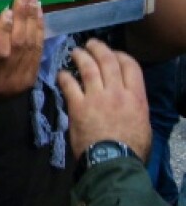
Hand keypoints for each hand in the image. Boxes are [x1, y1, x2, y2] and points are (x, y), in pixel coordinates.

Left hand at [58, 39, 150, 162]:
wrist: (114, 161)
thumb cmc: (131, 148)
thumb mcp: (144, 125)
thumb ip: (136, 107)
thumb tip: (130, 101)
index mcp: (137, 98)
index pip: (131, 67)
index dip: (121, 56)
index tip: (114, 53)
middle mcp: (117, 93)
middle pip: (108, 62)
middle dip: (99, 49)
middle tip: (91, 44)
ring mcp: (96, 98)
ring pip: (88, 68)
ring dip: (81, 57)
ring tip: (75, 51)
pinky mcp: (78, 106)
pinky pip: (70, 85)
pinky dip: (64, 77)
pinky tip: (61, 74)